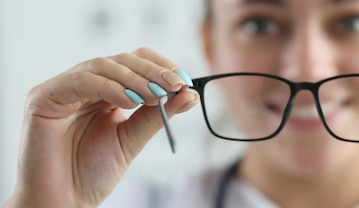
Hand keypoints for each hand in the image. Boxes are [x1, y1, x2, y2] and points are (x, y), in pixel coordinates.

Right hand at [5, 48, 198, 206]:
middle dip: (152, 71)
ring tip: (155, 96)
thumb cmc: (91, 173)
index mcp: (105, 91)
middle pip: (121, 60)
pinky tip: (129, 101)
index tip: (185, 81)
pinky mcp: (43, 97)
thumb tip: (189, 93)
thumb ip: (156, 115)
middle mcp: (84, 85)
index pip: (135, 62)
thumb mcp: (132, 139)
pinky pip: (81, 81)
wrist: (64, 201)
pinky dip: (109, 87)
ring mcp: (62, 89)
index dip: (161, 66)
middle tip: (175, 84)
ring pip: (102, 65)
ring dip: (134, 78)